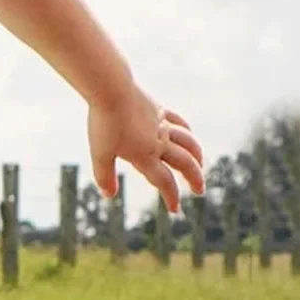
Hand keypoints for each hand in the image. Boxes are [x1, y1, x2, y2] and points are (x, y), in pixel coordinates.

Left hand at [88, 83, 205, 211]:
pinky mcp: (159, 109)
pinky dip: (186, 130)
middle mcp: (159, 142)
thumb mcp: (99, 153)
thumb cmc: (103, 123)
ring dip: (197, 155)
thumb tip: (109, 196)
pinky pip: (178, 121)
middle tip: (199, 190)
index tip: (175, 209)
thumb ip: (105, 176)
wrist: (111, 90)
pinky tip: (188, 134)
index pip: (164, 181)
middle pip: (184, 163)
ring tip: (200, 164)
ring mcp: (162, 124)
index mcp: (145, 155)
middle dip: (194, 179)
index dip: (171, 197)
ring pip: (188, 142)